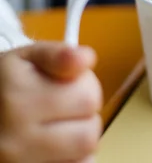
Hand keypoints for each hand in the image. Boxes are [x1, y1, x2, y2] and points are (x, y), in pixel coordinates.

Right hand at [0, 42, 102, 161]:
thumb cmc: (8, 82)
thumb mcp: (27, 57)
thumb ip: (59, 54)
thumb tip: (87, 59)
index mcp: (18, 95)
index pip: (87, 97)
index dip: (87, 86)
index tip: (74, 82)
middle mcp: (16, 135)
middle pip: (89, 129)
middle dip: (86, 113)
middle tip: (69, 104)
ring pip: (85, 154)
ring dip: (81, 137)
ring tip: (63, 124)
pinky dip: (73, 158)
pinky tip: (58, 145)